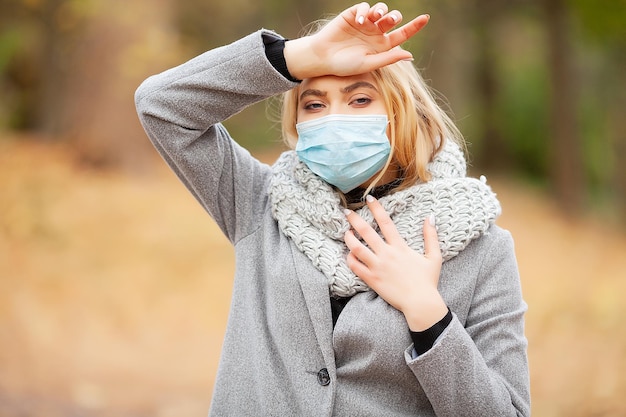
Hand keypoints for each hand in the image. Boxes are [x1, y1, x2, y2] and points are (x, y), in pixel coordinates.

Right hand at [284, 2, 429, 78]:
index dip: (414, 26)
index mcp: (382, 46)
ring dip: (382, 10)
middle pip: (393, 19)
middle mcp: (376, 33)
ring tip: (376, 17)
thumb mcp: (369, 63)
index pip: (402, 34)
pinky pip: (365, 7)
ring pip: (381, 10)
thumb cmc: (345, 65)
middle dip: (394, 17)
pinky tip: (360, 21)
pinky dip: (365, 11)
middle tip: (389, 20)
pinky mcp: (353, 15)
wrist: (323, 58)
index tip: (426, 18)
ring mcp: (365, 23)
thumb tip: (410, 55)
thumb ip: (388, 58)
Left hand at [344, 195, 446, 330]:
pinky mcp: (372, 280)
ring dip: (349, 238)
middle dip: (354, 220)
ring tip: (346, 232)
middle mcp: (386, 254)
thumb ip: (431, 236)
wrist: (420, 303)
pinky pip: (355, 267)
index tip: (368, 199)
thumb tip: (430, 217)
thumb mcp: (434, 257)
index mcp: (400, 247)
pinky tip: (348, 254)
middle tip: (346, 212)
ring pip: (357, 248)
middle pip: (366, 232)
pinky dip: (349, 259)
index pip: (385, 222)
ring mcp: (377, 267)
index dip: (376, 208)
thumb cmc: (427, 281)